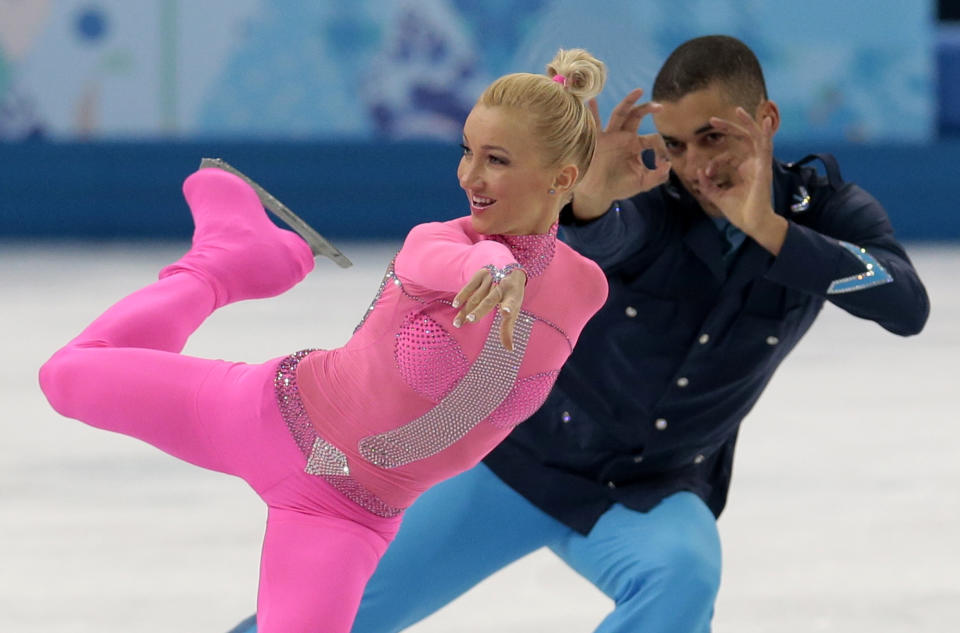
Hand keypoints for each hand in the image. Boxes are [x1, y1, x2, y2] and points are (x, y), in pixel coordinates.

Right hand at [452, 267, 526, 350]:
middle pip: (489, 300)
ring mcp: (490, 280)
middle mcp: (502, 287)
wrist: (510, 269)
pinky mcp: (481, 275)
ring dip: (466, 310)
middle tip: (471, 319)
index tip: (507, 312)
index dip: (509, 307)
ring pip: (476, 297)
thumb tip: (510, 349)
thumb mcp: (514, 309)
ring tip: (458, 323)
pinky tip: (456, 305)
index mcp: (513, 296)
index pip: (512, 302)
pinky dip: (462, 295)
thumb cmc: (511, 295)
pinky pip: (469, 286)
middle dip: (480, 310)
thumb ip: (508, 329)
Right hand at [573, 88, 671, 219]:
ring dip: (629, 102)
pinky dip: (593, 113)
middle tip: (660, 107)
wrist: (599, 194)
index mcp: (636, 145)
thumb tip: (668, 166)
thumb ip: (658, 176)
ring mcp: (611, 137)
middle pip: (636, 116)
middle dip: (648, 108)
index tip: (662, 164)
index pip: (653, 138)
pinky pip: (595, 125)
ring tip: (639, 91)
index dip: (662, 149)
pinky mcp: (598, 142)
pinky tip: (592, 101)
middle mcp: (624, 137)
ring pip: (620, 114)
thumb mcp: (643, 182)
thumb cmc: (619, 187)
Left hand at [695, 108, 787, 253]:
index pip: (729, 154)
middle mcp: (752, 163)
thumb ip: (708, 186)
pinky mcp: (765, 167)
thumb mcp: (718, 196)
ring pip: (756, 137)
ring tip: (738, 110)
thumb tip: (698, 173)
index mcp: (742, 169)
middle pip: (742, 139)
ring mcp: (759, 164)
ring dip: (747, 123)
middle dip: (728, 128)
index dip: (715, 160)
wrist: (752, 224)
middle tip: (712, 120)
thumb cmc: (740, 212)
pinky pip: (767, 147)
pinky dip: (767, 134)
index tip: (706, 173)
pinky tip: (767, 122)